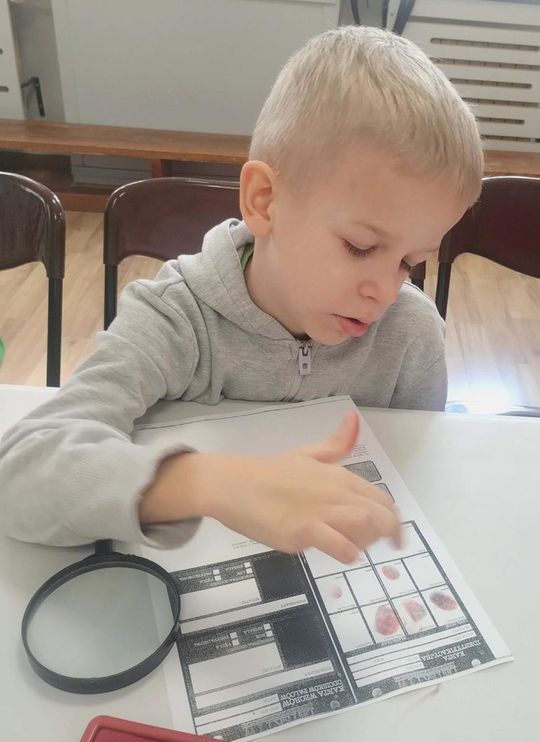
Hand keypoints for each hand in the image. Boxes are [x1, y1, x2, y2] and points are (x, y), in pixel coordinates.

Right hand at [142, 411, 400, 562]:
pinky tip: (343, 553)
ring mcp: (319, 511)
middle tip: (379, 546)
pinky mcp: (301, 530)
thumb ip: (335, 443)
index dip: (391, 518)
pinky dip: (347, 551)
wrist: (232, 483)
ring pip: (365, 526)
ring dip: (369, 541)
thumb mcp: (307, 454)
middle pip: (380, 514)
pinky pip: (337, 544)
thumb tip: (354, 417)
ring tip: (356, 548)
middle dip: (388, 534)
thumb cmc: (269, 472)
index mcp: (338, 475)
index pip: (380, 498)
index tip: (389, 532)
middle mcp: (334, 491)